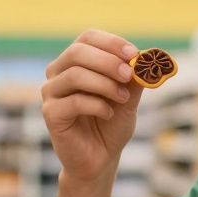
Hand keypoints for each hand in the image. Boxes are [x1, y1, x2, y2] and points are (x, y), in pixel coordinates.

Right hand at [42, 30, 141, 181]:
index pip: (87, 38)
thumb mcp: (129, 96)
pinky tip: (109, 114)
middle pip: (77, 52)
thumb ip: (134, 77)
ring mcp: (50, 93)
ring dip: (105, 84)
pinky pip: (73, 101)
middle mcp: (57, 72)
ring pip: (75, 75)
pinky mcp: (50, 114)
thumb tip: (147, 58)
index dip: (111, 42)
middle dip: (107, 61)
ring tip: (124, 98)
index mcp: (75, 61)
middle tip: (129, 74)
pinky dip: (97, 105)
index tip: (134, 54)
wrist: (100, 158)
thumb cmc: (111, 124)